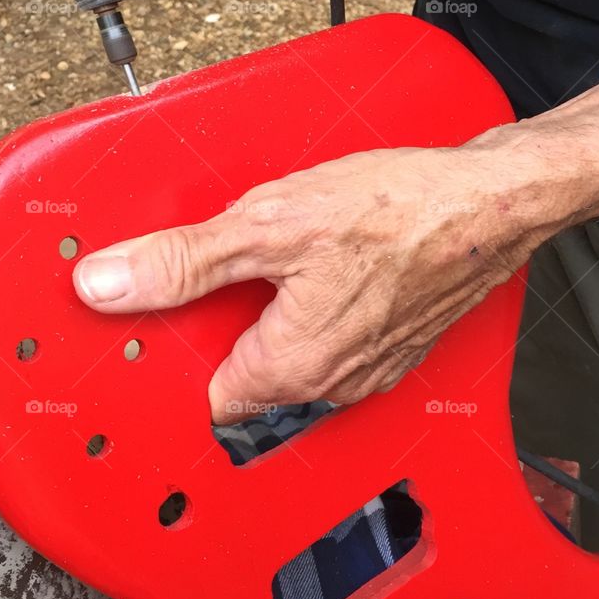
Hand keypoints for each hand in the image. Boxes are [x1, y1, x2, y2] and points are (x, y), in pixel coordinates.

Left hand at [73, 134, 558, 423]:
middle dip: (227, 327)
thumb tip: (108, 286)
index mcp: (289, 368)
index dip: (178, 355)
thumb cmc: (396, 210)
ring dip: (277, 315)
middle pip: (247, 375)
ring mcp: (369, 368)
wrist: (490, 202)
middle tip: (229, 269)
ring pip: (293, 355)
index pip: (203, 396)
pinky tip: (328, 261)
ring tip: (284, 257)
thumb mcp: (267, 223)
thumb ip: (182, 262)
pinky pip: (336, 339)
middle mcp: (330, 384)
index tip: (166, 317)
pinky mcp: (397, 343)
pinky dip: (320, 307)